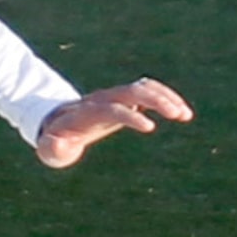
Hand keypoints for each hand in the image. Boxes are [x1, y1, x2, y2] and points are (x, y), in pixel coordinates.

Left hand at [35, 78, 193, 167]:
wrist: (58, 122)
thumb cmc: (56, 140)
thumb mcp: (50, 149)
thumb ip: (51, 148)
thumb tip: (55, 143)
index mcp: (86, 112)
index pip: (110, 109)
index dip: (130, 116)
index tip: (150, 128)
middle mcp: (103, 99)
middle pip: (130, 91)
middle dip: (155, 99)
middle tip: (177, 114)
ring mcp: (115, 95)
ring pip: (142, 88)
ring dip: (165, 97)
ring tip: (186, 115)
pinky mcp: (124, 98)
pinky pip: (148, 90)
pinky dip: (166, 97)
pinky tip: (182, 113)